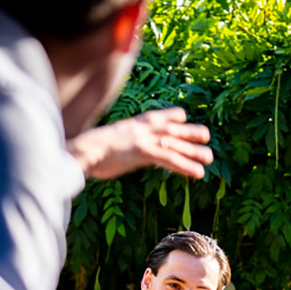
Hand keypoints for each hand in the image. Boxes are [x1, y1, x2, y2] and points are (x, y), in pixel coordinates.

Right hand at [68, 106, 212, 179]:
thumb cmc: (87, 150)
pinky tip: (198, 173)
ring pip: (174, 145)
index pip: (155, 117)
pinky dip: (185, 167)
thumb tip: (115, 151)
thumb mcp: (104, 142)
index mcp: (131, 124)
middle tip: (206, 135)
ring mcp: (143, 139)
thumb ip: (116, 143)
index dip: (170, 116)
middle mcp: (141, 129)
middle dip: (188, 132)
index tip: (182, 115)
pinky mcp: (143, 152)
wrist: (81, 150)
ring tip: (209, 157)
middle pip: (170, 129)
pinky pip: (169, 160)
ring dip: (193, 151)